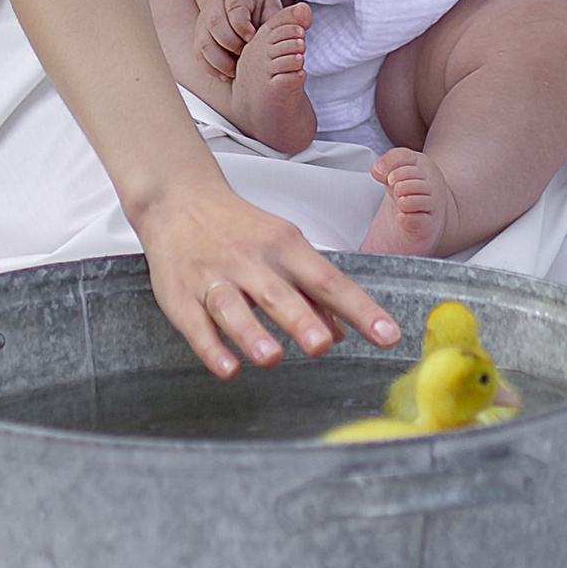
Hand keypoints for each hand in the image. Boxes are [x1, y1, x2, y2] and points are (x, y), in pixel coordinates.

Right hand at [135, 182, 400, 380]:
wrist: (178, 199)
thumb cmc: (240, 228)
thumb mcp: (283, 246)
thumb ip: (313, 291)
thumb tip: (342, 333)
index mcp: (284, 246)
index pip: (328, 280)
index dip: (360, 309)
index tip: (388, 336)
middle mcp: (250, 260)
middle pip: (278, 293)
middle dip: (299, 320)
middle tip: (321, 347)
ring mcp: (213, 277)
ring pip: (232, 306)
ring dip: (251, 333)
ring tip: (271, 358)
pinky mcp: (180, 296)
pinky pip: (195, 324)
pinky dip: (211, 348)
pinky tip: (228, 368)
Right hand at [192, 0, 274, 88]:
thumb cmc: (256, 1)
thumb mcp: (271, 2)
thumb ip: (282, 16)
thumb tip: (303, 23)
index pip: (235, 10)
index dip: (242, 26)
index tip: (252, 38)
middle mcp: (214, 8)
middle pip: (216, 26)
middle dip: (231, 44)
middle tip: (245, 56)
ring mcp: (203, 23)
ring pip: (205, 43)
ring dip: (219, 61)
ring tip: (235, 72)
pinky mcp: (199, 37)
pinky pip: (200, 55)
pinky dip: (211, 68)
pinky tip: (226, 75)